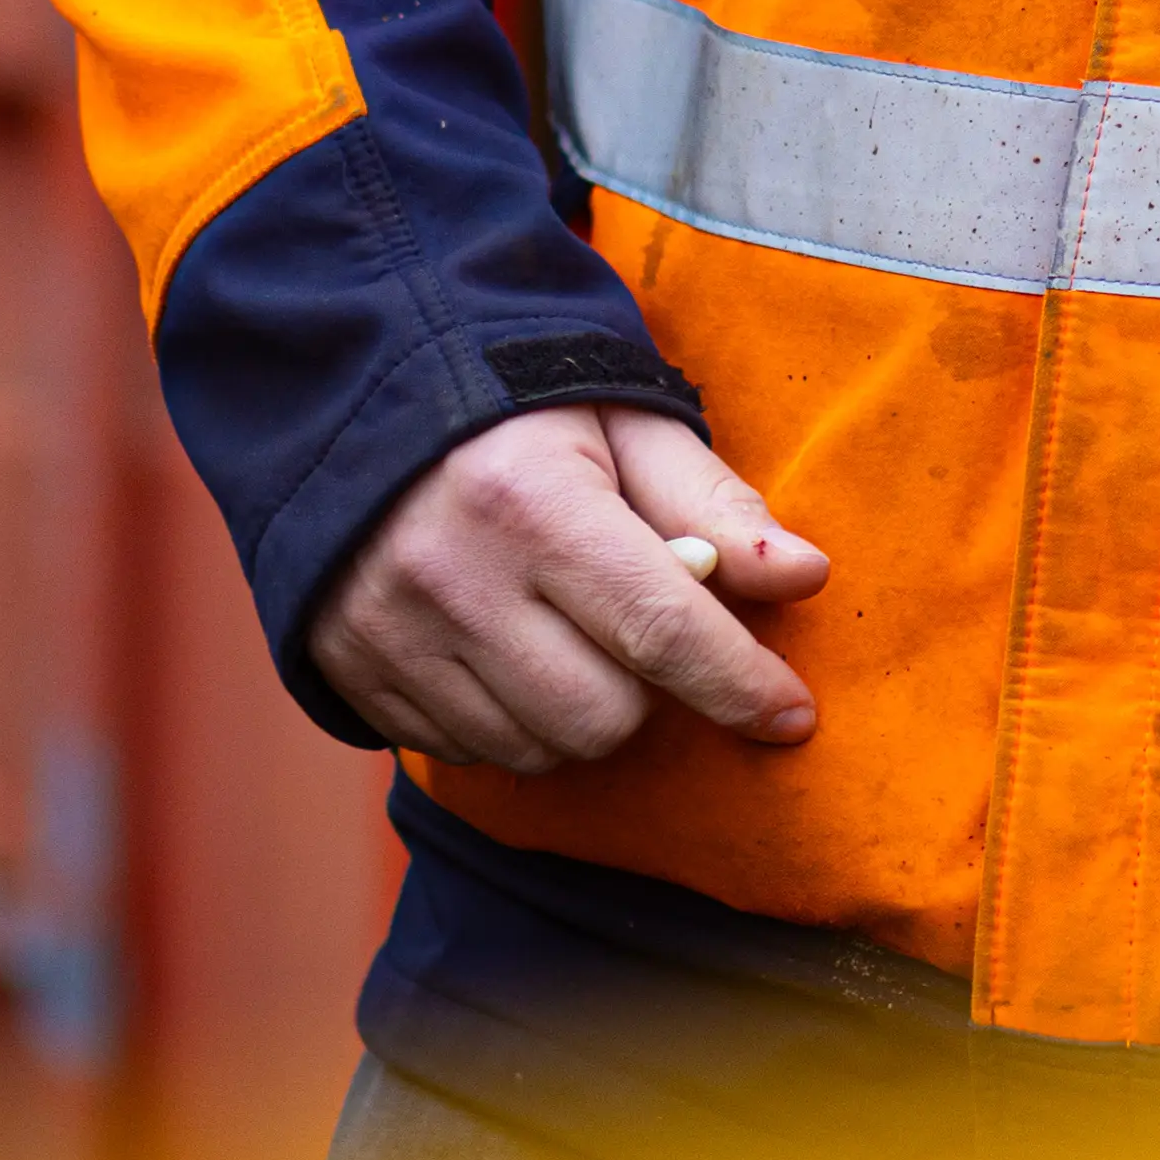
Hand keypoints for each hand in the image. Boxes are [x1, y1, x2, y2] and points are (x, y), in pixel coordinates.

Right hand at [308, 401, 827, 770]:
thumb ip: (714, 506)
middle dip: (649, 690)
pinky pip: (469, 755)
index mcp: (530, 500)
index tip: (792, 717)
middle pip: (602, 715)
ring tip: (570, 634)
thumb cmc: (519, 411)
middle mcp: (453, 576)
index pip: (660, 627)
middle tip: (638, 628)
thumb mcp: (625, 426)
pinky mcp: (354, 673)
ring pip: (538, 750)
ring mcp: (391, 634)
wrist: (358, 404)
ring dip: (581, 714)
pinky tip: (508, 655)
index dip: (739, 683)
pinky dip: (512, 724)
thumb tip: (806, 577)